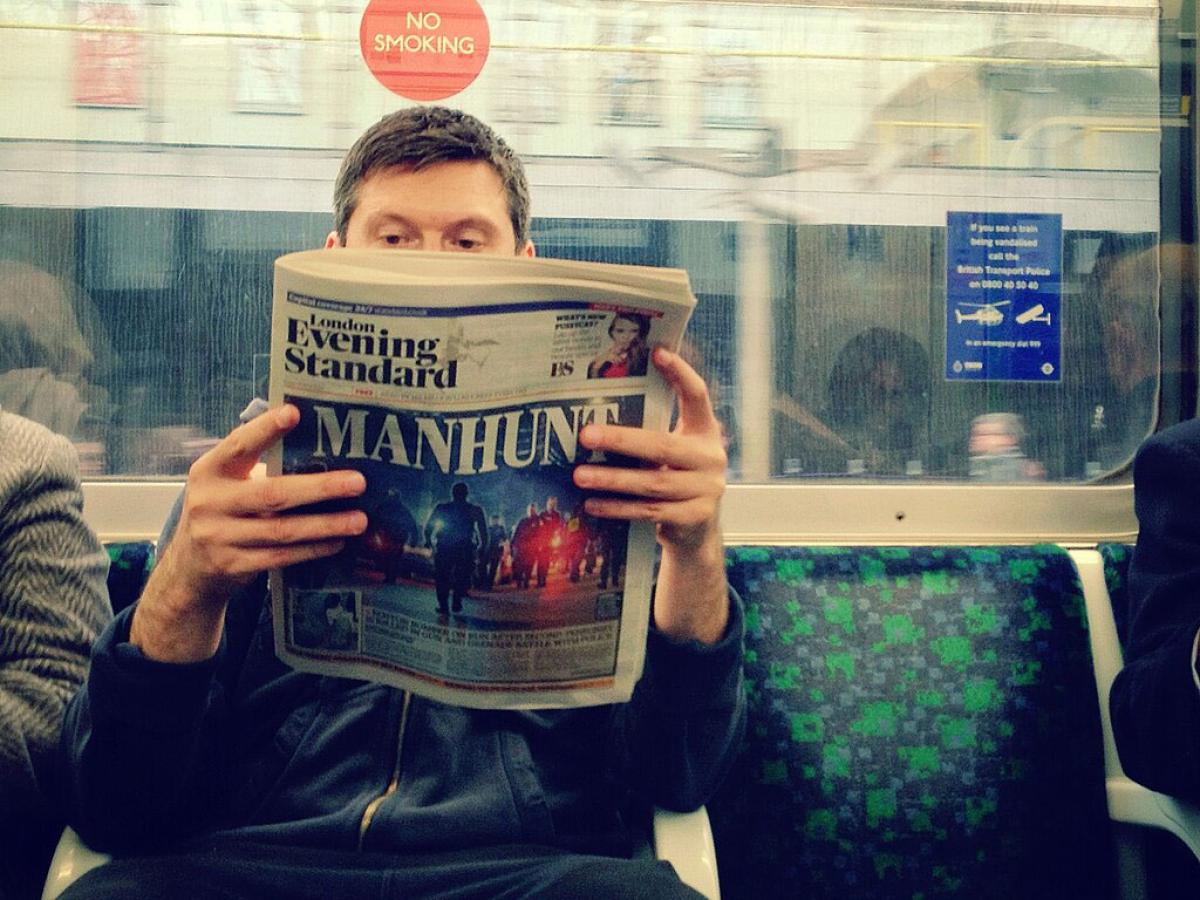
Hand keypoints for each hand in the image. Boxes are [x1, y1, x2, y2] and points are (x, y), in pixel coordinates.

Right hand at [130, 404, 367, 662]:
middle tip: (358, 482)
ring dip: (325, 525)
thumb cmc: (222, 511)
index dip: (264, 429)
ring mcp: (219, 537)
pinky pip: (281, 557)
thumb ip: (257, 465)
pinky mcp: (233, 566)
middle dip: (320, 488)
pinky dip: (312, 549)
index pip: (239, 446)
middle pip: (272, 494)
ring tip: (359, 520)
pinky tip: (337, 542)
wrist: (189, 567)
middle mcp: (210, 502)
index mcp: (209, 471)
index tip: (294, 413)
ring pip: (282, 530)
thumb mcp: (226, 483)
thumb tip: (320, 448)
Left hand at [574, 347, 727, 642]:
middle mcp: (711, 458)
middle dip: (621, 439)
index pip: (697, 396)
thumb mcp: (674, 453)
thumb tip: (600, 411)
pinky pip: (648, 511)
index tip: (657, 352)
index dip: (680, 374)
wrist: (697, 533)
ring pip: (652, 482)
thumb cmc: (676, 480)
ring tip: (580, 475)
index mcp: (706, 432)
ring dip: (612, 479)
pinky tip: (592, 503)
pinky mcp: (693, 518)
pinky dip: (618, 507)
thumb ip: (653, 433)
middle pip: (663, 445)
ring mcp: (706, 490)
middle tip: (585, 434)